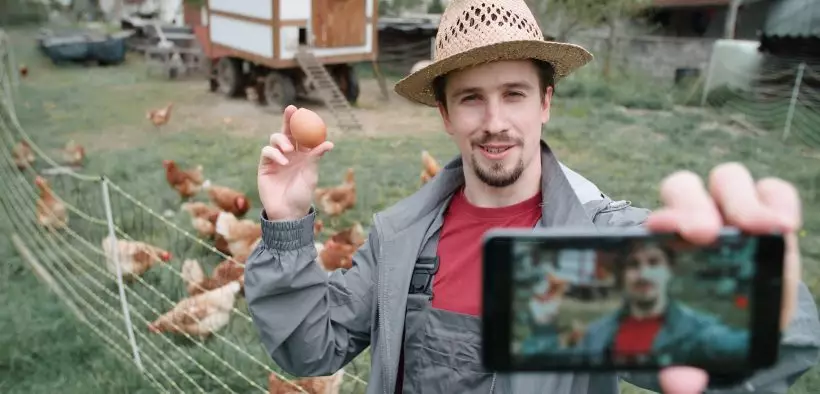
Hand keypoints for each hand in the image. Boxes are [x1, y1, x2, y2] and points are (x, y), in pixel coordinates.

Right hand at [258, 105, 333, 220]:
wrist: (287, 212)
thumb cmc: (302, 194)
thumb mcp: (311, 175)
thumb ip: (315, 158)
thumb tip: (329, 144)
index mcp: (303, 155)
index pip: (302, 135)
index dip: (302, 123)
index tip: (304, 111)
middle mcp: (289, 154)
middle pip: (287, 132)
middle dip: (288, 119)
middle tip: (291, 109)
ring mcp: (276, 159)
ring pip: (275, 139)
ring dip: (282, 140)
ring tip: (289, 151)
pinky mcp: (265, 166)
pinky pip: (267, 151)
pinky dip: (275, 153)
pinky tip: (283, 161)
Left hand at [645, 163, 800, 392]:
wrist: (744, 319)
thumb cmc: (705, 327)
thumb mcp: (691, 349)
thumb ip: (682, 368)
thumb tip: (682, 385)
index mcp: (665, 245)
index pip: (656, 218)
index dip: (660, 218)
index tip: (664, 230)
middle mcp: (694, 219)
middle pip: (686, 188)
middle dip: (694, 207)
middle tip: (707, 234)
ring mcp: (731, 211)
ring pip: (728, 180)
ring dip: (742, 200)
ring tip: (762, 229)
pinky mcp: (770, 212)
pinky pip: (774, 190)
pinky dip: (778, 200)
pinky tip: (784, 225)